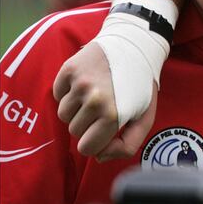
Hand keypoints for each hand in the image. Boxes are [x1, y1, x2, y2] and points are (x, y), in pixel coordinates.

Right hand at [53, 41, 156, 160]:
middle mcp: (94, 100)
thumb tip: (100, 157)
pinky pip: (57, 94)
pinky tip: (87, 82)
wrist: (134, 46)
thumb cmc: (140, 86)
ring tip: (96, 93)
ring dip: (77, 109)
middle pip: (74, 131)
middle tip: (104, 106)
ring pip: (63, 114)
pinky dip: (68, 92)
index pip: (87, 148)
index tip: (105, 130)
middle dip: (87, 124)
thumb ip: (128, 145)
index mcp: (114, 115)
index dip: (95, 142)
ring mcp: (79, 84)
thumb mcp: (145, 117)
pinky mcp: (68, 70)